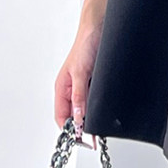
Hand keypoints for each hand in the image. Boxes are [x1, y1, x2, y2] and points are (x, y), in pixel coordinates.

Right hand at [55, 13, 104, 135]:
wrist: (100, 28)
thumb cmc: (84, 44)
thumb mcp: (80, 73)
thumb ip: (78, 96)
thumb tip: (77, 117)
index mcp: (62, 88)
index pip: (61, 116)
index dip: (69, 130)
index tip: (81, 139)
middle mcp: (72, 89)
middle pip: (74, 116)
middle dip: (82, 128)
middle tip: (93, 139)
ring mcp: (85, 87)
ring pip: (86, 109)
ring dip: (91, 117)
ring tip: (99, 127)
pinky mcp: (96, 83)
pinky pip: (97, 100)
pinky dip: (100, 107)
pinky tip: (105, 111)